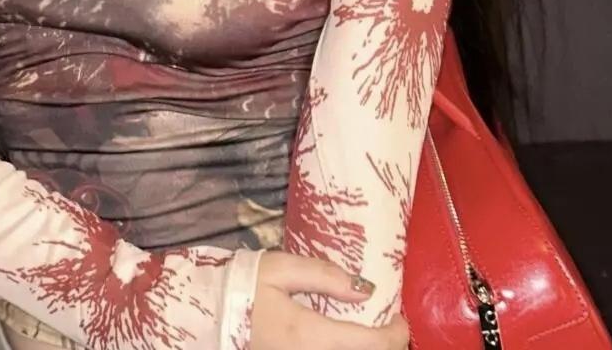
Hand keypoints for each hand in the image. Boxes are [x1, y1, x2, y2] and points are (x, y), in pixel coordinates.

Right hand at [250, 252, 408, 349]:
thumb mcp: (281, 269)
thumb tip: (365, 288)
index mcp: (310, 335)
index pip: (369, 344)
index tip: (401, 319)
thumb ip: (325, 276)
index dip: (394, 334)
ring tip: (368, 334)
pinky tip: (345, 340)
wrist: (209, 314)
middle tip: (389, 327)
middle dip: (385, 346)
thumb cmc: (245, 286)